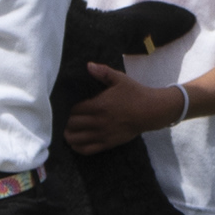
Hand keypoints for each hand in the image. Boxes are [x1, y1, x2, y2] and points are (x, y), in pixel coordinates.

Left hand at [64, 68, 184, 152]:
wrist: (151, 111)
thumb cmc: (135, 93)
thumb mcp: (120, 79)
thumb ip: (103, 72)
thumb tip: (88, 65)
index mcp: (99, 105)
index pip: (73, 110)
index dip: (66, 108)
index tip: (66, 106)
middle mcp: (98, 121)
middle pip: (71, 125)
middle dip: (64, 121)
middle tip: (63, 118)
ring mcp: (102, 134)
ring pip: (75, 139)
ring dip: (68, 134)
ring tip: (67, 129)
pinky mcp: (107, 144)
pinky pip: (87, 149)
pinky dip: (77, 147)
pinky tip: (74, 142)